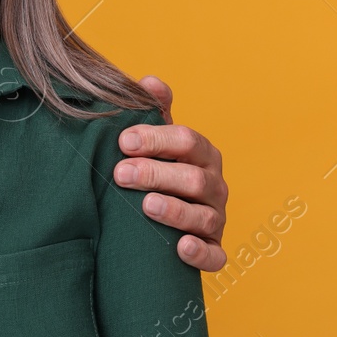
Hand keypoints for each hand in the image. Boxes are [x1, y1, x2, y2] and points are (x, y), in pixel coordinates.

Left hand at [112, 75, 227, 271]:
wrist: (162, 215)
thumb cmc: (157, 168)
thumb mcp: (155, 139)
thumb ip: (153, 109)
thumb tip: (149, 82)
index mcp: (201, 153)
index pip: (186, 140)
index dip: (156, 139)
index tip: (123, 141)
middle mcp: (213, 184)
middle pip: (192, 177)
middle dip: (156, 174)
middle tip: (120, 174)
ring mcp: (215, 218)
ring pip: (205, 216)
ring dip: (176, 210)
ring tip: (146, 206)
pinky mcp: (213, 249)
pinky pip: (215, 255)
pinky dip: (201, 253)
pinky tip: (181, 248)